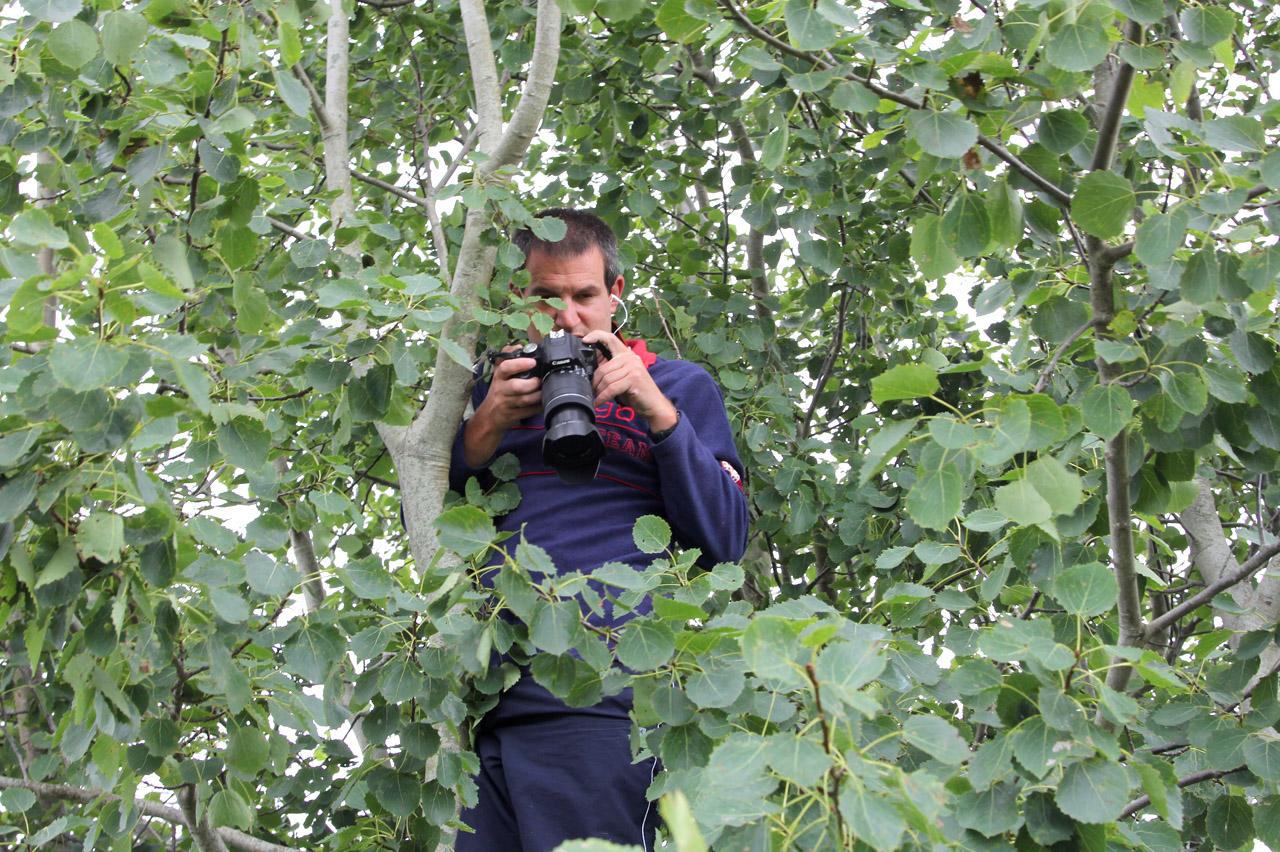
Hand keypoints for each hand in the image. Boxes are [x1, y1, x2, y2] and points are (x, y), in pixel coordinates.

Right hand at [464, 350, 540, 466]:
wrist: (489, 416)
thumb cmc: (499, 391)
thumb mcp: (499, 373)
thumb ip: (507, 357)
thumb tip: (519, 346)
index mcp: (499, 376)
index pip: (505, 367)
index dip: (519, 364)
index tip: (532, 362)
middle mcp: (501, 389)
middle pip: (516, 386)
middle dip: (531, 383)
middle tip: (539, 381)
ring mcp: (507, 403)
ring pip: (524, 400)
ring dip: (538, 396)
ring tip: (544, 391)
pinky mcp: (513, 415)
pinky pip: (529, 411)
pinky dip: (539, 407)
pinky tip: (544, 402)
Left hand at [583, 331, 677, 432]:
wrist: (654, 405)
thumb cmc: (637, 392)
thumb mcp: (623, 377)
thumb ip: (611, 370)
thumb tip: (591, 373)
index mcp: (627, 354)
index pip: (610, 338)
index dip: (597, 336)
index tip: (585, 340)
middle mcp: (631, 358)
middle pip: (603, 368)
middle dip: (594, 383)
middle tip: (592, 391)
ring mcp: (633, 367)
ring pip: (606, 379)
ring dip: (598, 392)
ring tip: (596, 398)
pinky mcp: (634, 379)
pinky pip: (611, 388)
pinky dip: (602, 398)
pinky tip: (598, 403)